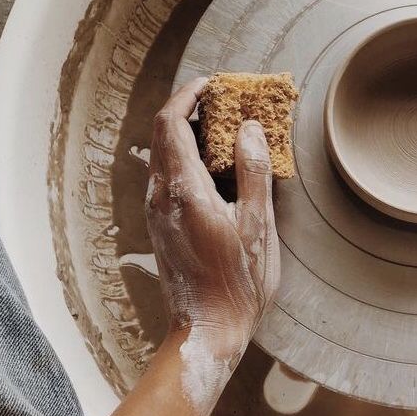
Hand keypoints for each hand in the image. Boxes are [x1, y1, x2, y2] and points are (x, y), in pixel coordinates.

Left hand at [145, 78, 280, 360]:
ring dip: (191, 134)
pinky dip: (189, 157)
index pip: (170, 123)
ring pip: (165, 155)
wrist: (208, 330)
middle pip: (164, 134)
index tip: (213, 85)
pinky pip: (169, 176)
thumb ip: (253, 171)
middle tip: (228, 104)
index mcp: (184, 191)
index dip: (189, 96)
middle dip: (193, 110)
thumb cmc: (239, 283)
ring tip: (228, 131)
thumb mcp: (258, 225)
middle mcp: (162, 197)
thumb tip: (249, 128)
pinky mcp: (162, 224)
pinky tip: (219, 168)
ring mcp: (158, 212)